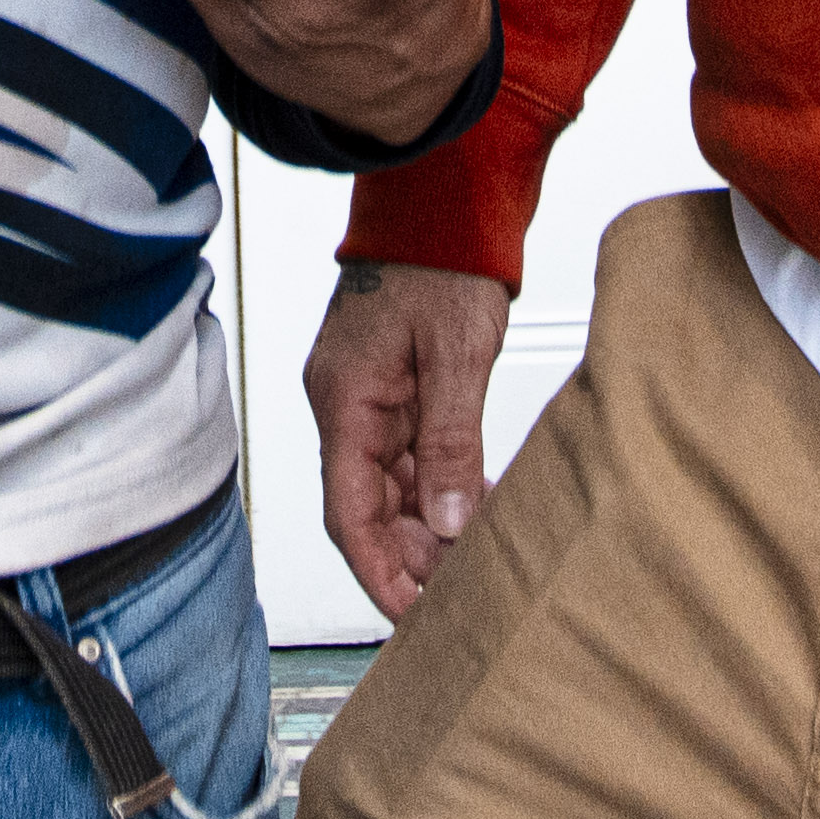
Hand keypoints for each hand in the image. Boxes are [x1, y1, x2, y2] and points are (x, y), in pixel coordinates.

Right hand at [302, 262, 510, 619]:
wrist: (445, 203)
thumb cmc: (444, 261)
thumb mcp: (457, 355)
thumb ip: (450, 443)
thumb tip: (447, 524)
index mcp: (344, 401)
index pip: (348, 513)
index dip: (376, 572)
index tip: (408, 616)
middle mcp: (345, 406)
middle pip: (367, 509)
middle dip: (408, 559)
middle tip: (459, 598)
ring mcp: (367, 398)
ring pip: (390, 489)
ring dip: (427, 529)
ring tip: (475, 561)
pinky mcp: (393, 390)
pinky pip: (408, 459)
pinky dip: (437, 491)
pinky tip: (475, 510)